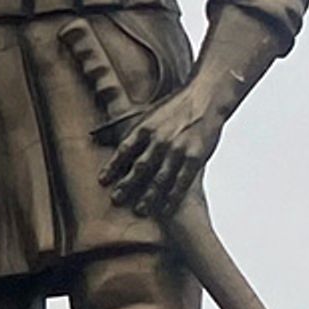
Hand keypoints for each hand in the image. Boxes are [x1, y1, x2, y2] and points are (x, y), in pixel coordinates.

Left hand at [104, 75, 230, 219]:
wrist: (206, 97)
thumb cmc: (176, 107)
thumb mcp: (151, 114)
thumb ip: (136, 133)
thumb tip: (117, 148)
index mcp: (145, 127)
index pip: (124, 150)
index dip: (112, 166)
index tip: (102, 181)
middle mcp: (160, 139)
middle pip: (140, 167)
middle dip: (127, 185)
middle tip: (116, 200)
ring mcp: (178, 150)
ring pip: (160, 178)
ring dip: (149, 196)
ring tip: (140, 210)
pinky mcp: (195, 157)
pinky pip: (182, 181)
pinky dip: (173, 197)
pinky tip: (166, 209)